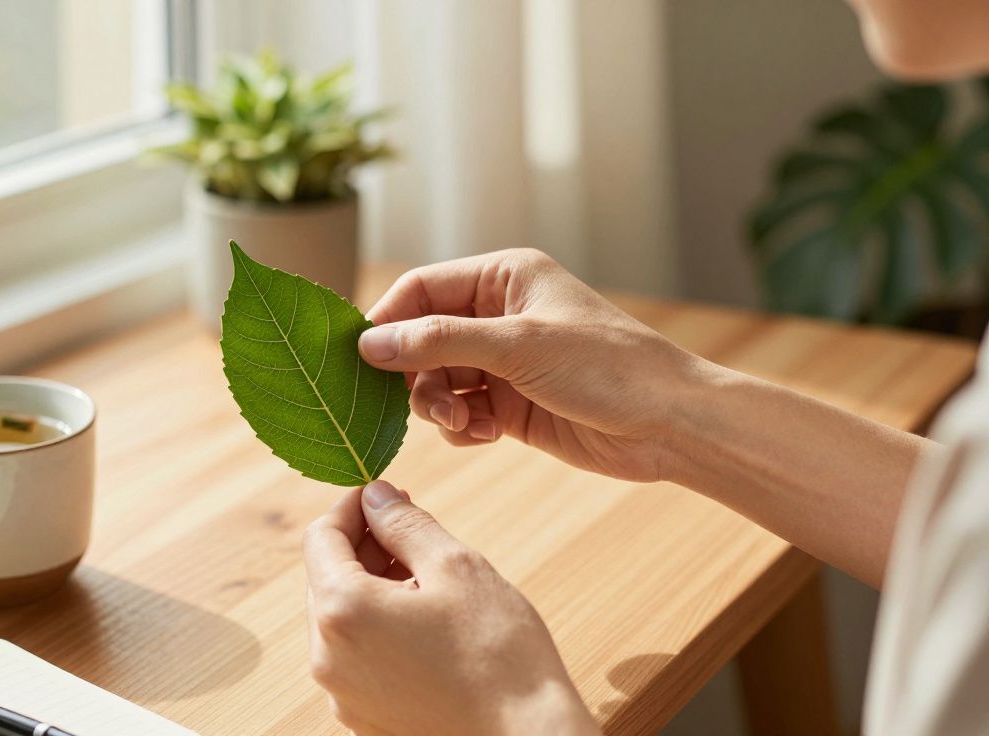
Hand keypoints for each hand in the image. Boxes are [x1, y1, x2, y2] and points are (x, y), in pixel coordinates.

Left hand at [304, 480, 599, 735]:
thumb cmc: (498, 655)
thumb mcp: (455, 567)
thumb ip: (405, 523)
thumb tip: (375, 495)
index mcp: (343, 612)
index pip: (320, 537)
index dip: (352, 507)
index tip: (386, 494)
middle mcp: (328, 659)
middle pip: (326, 578)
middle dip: (364, 547)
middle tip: (413, 529)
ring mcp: (343, 695)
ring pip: (343, 618)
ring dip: (373, 587)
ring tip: (428, 579)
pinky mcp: (364, 719)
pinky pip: (357, 657)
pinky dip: (380, 629)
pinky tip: (426, 624)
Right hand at [358, 248, 710, 481]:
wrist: (669, 424)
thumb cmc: (608, 367)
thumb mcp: (518, 345)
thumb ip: (439, 341)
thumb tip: (369, 342)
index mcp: (503, 278)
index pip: (421, 289)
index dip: (387, 321)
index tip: (360, 359)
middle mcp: (498, 316)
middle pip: (421, 340)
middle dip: (418, 375)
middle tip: (430, 406)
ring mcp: (504, 362)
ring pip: (437, 380)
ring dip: (440, 406)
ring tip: (466, 424)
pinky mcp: (511, 405)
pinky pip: (461, 412)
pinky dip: (462, 427)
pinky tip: (485, 435)